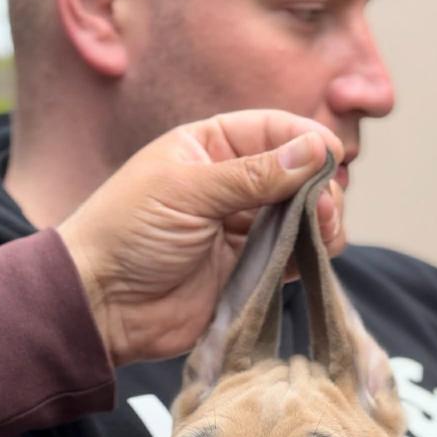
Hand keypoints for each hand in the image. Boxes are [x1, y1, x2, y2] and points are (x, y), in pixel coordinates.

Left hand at [58, 110, 343, 365]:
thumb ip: (253, 175)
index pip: (271, 131)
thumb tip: (315, 150)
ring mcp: (242, 231)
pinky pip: (293, 258)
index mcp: (209, 150)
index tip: (333, 156)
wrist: (103, 306)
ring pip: (302, 218)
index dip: (306, 140)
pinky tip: (315, 255)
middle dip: (319, 186)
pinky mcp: (249, 273)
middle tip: (325, 207)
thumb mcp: (188, 192)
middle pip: (296, 175)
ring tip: (324, 232)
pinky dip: (311, 255)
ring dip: (323, 221)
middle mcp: (230, 186)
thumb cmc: (128, 234)